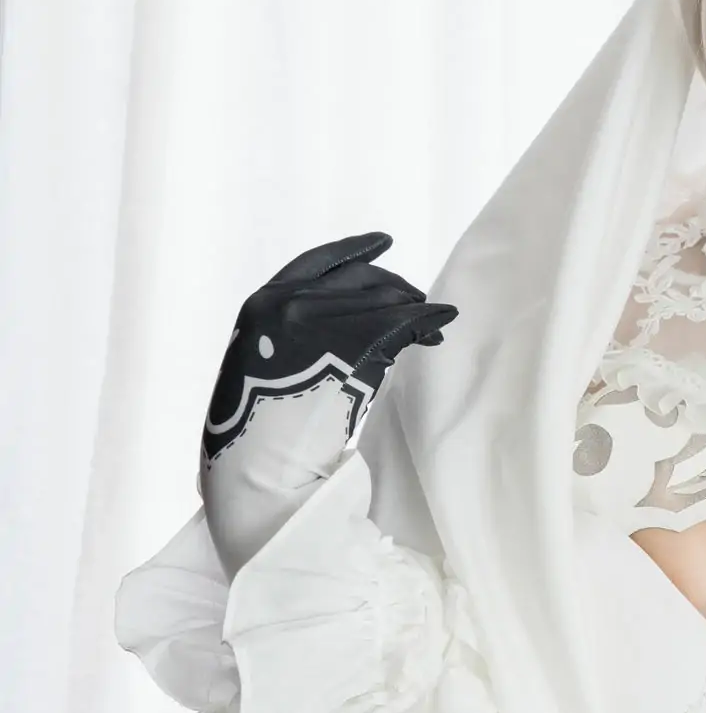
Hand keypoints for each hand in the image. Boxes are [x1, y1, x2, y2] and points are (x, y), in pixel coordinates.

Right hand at [201, 232, 455, 574]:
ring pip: (382, 302)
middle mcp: (286, 304)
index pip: (314, 262)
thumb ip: (290, 337)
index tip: (383, 241)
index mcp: (258, 307)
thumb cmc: (257, 434)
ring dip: (414, 310)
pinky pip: (400, 323)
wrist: (257, 470)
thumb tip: (341, 325)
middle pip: (357, 280)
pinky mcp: (350, 346)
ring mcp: (318, 322)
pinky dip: (426, 320)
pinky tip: (442, 322)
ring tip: (436, 325)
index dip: (353, 251)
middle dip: (395, 288)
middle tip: (420, 302)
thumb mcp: (260, 367)